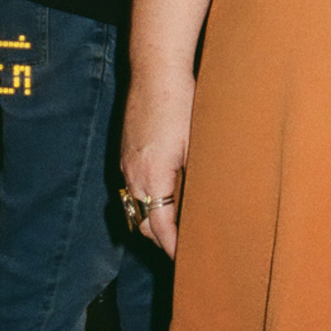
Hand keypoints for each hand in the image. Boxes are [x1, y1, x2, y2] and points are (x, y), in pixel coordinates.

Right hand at [118, 69, 194, 257]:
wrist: (156, 71)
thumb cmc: (182, 103)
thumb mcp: (196, 142)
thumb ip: (195, 175)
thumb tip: (204, 200)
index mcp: (152, 176)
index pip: (160, 225)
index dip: (173, 245)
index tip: (184, 258)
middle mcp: (133, 175)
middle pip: (143, 221)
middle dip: (162, 238)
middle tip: (183, 248)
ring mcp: (127, 163)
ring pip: (136, 205)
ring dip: (153, 218)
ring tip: (176, 227)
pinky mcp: (127, 152)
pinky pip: (134, 186)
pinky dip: (148, 198)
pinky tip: (165, 194)